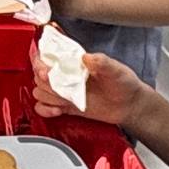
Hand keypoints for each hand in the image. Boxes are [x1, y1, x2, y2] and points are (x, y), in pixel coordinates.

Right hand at [30, 48, 145, 124]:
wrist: (129, 105)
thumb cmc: (123, 83)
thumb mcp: (116, 69)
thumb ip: (102, 62)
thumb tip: (87, 58)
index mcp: (74, 62)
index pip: (47, 58)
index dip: (41, 64)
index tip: (46, 70)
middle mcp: (66, 76)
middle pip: (39, 77)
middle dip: (45, 82)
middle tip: (59, 88)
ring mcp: (64, 92)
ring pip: (39, 92)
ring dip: (47, 96)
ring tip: (62, 100)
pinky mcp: (65, 106)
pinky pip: (44, 107)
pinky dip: (45, 109)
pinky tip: (56, 110)